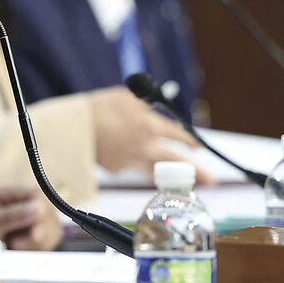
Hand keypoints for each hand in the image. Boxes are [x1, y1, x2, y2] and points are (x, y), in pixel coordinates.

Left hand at [0, 186, 62, 251]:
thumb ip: (9, 216)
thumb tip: (37, 208)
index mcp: (5, 192)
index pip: (36, 193)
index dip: (39, 211)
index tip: (33, 231)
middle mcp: (21, 200)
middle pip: (47, 210)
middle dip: (36, 231)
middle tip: (16, 244)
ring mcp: (31, 214)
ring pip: (51, 226)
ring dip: (36, 242)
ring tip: (13, 245)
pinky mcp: (38, 229)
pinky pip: (50, 238)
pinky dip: (38, 247)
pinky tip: (20, 248)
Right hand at [88, 87, 215, 184]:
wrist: (72, 129)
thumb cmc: (97, 108)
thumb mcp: (124, 98)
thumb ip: (141, 104)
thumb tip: (149, 107)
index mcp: (149, 125)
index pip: (177, 134)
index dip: (189, 140)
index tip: (198, 147)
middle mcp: (145, 146)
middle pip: (176, 161)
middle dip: (197, 172)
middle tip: (212, 181)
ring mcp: (131, 160)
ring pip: (155, 172)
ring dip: (169, 178)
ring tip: (179, 185)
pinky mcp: (115, 169)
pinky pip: (127, 166)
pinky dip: (126, 161)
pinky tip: (116, 153)